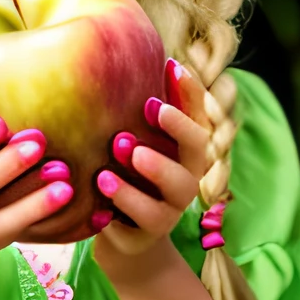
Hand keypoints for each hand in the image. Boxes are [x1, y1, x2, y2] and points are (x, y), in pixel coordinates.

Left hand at [93, 57, 205, 257]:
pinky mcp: (153, 231)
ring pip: (178, 184)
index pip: (196, 113)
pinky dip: (126, 196)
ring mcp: (173, 205)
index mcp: (183, 149)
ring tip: (123, 147)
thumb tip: (117, 57)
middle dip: (177, 124)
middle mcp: (186, 174)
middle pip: (197, 146)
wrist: (121, 241)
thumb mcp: (125, 146)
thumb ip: (129, 114)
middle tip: (151, 106)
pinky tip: (102, 180)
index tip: (171, 65)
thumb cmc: (121, 180)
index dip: (189, 90)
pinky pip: (147, 215)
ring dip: (153, 164)